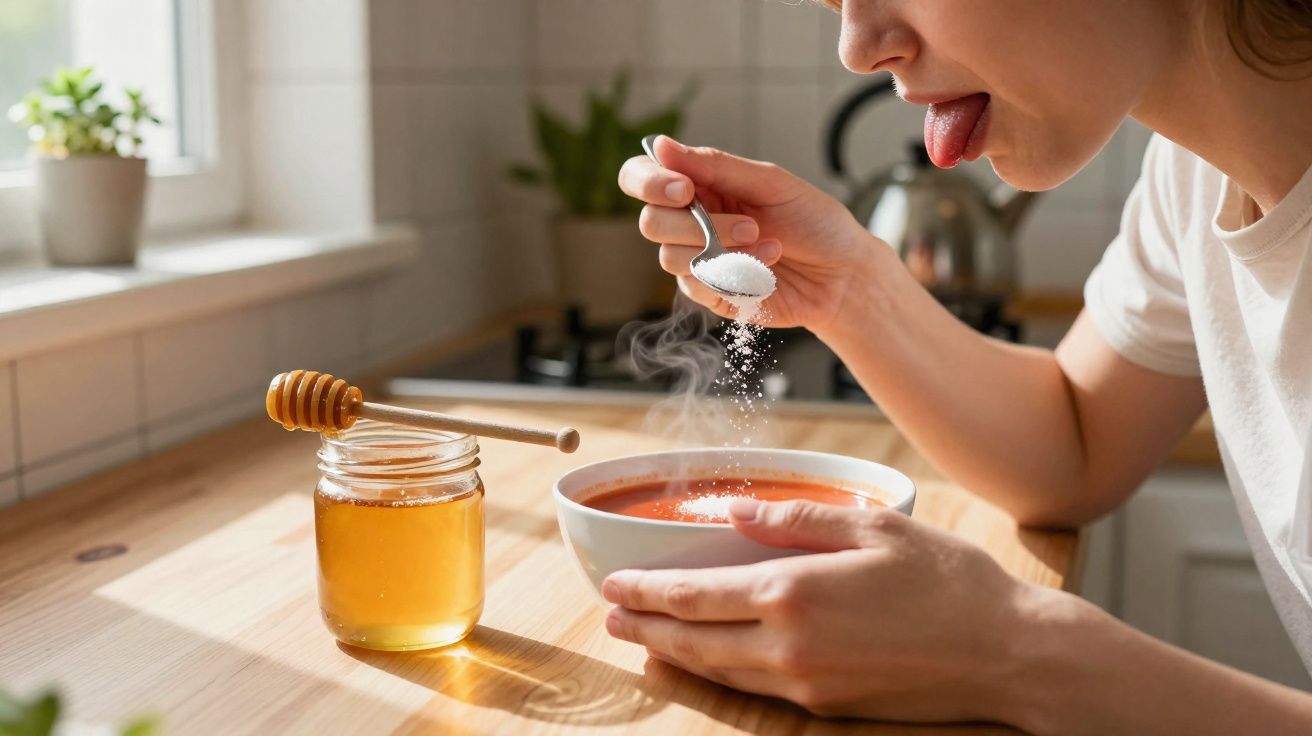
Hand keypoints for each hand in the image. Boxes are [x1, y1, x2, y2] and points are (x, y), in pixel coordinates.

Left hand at [601, 499, 1044, 723]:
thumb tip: (733, 513)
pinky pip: (753, 691)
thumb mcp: (874, 528)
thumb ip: (796, 520)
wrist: (1009, 654)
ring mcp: (806, 684)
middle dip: (645, 626)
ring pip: (718, 672)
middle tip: (610, 615)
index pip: (695, 595)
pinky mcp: (827, 708)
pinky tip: (708, 663)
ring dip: (672, 654)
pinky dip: (717, 676)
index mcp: (794, 593)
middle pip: (693, 640)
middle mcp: (788, 647)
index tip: (614, 584)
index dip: (647, 591)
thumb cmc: (950, 582)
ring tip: (642, 639)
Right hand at [617, 136, 890, 330]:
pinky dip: (734, 277)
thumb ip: (714, 165)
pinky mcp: (710, 294)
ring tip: (770, 247)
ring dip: (724, 252)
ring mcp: (698, 259)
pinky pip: (696, 287)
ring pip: (670, 258)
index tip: (684, 189)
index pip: (641, 177)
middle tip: (751, 224)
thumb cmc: (814, 222)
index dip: (649, 182)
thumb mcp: (770, 183)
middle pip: (651, 222)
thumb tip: (659, 145)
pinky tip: (767, 273)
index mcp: (701, 184)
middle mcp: (691, 220)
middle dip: (698, 225)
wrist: (843, 275)